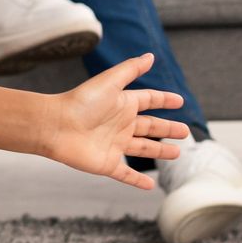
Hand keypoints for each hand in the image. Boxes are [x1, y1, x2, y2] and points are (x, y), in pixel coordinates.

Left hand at [42, 55, 188, 188]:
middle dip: (168, 129)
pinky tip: (151, 186)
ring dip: (160, 151)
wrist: (55, 126)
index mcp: (122, 104)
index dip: (164, 100)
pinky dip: (138, 181)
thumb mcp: (109, 82)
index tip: (179, 101)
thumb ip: (130, 69)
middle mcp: (120, 124)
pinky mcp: (107, 164)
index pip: (148, 100)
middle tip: (186, 131)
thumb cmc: (80, 102)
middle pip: (150, 127)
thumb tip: (150, 55)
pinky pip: (126, 175)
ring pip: (143, 149)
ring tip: (177, 153)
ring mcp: (115, 145)